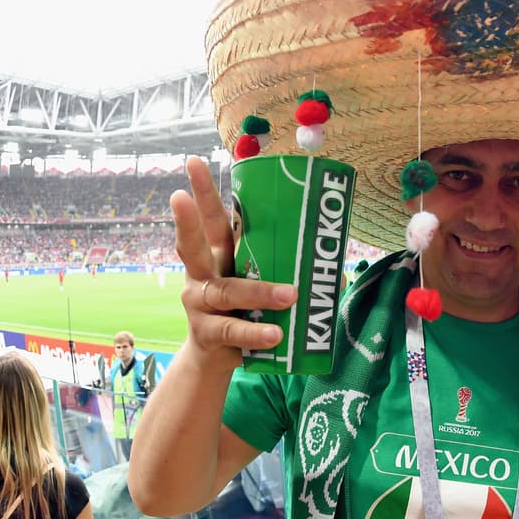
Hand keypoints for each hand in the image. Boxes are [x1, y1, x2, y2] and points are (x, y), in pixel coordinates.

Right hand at [172, 156, 296, 367]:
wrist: (217, 358)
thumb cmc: (243, 312)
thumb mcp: (257, 285)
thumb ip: (283, 271)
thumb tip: (338, 266)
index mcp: (219, 257)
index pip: (213, 221)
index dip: (203, 192)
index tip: (195, 160)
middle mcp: (202, 276)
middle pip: (194, 244)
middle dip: (187, 219)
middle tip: (180, 195)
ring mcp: (200, 305)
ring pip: (226, 291)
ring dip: (260, 292)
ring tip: (290, 295)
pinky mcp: (209, 334)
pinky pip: (234, 331)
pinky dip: (256, 332)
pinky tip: (276, 335)